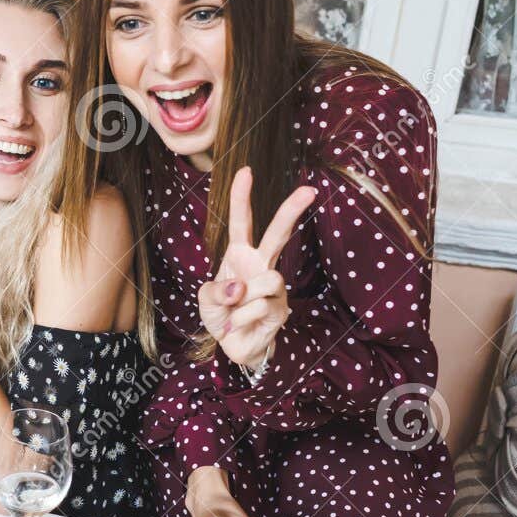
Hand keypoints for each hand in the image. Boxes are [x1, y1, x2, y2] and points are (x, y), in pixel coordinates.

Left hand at [198, 167, 315, 366]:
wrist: (235, 345)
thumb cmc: (222, 315)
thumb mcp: (206, 300)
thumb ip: (215, 291)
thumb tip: (240, 287)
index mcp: (240, 256)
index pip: (242, 222)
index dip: (241, 197)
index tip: (245, 171)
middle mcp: (260, 266)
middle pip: (278, 235)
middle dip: (291, 211)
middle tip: (310, 190)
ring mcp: (274, 287)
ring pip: (269, 278)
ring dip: (244, 296)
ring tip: (234, 311)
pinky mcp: (280, 308)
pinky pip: (261, 306)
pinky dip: (242, 317)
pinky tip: (239, 324)